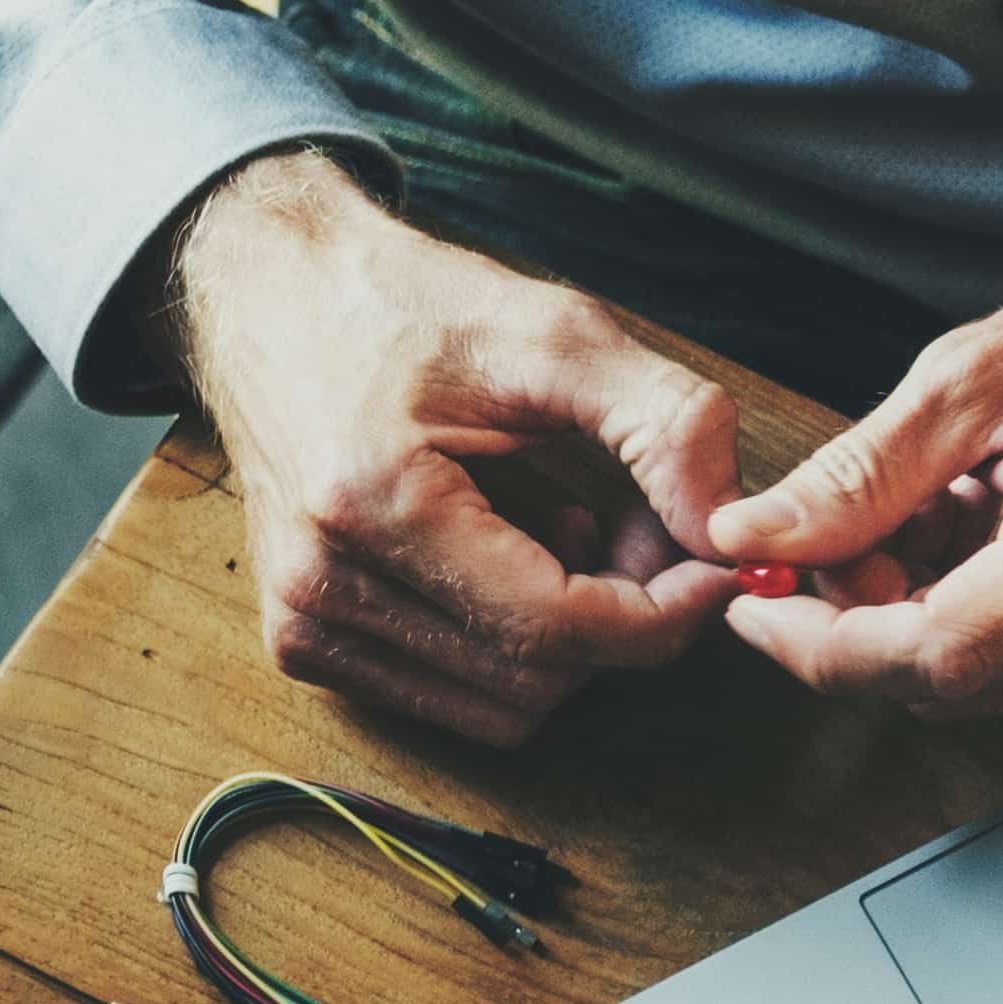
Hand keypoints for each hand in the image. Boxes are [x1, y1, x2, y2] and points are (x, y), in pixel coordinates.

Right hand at [166, 155, 748, 744]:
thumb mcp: (554, 331)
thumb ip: (663, 423)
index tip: (714, 567)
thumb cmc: (402, 304)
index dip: (659, 616)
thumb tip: (729, 529)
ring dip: (567, 642)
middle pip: (534, 683)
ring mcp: (301, 625)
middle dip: (619, 620)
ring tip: (571, 532)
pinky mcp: (302, 643)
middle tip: (644, 526)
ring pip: (498, 708)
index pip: (551, 632)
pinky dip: (509, 648)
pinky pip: (450, 698)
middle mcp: (319, 585)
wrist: (272, 295)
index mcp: (370, 503)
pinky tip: (510, 557)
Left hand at [713, 204, 1002, 715]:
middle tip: (834, 531)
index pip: (932, 655)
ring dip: (912, 610)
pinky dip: (966, 606)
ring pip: (974, 679)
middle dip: (859, 618)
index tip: (758, 604)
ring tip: (927, 504)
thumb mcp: (980, 373)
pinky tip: (975, 526)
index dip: (823, 643)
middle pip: (944, 679)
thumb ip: (860, 472)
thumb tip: (761, 534)